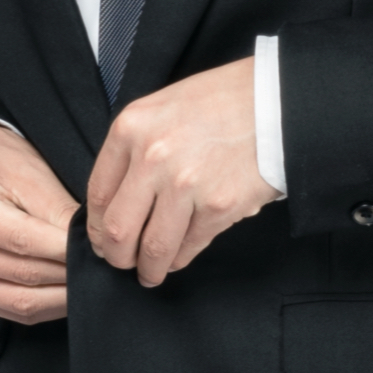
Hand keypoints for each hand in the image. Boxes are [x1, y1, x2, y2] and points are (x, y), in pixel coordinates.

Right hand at [0, 123, 78, 323]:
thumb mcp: (25, 170)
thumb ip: (56, 209)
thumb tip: (88, 243)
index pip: (22, 240)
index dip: (64, 249)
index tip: (95, 249)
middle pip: (22, 274)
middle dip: (67, 273)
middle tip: (99, 267)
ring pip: (17, 301)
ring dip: (59, 297)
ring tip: (88, 283)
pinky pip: (8, 309)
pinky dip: (42, 306)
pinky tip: (64, 294)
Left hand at [87, 57, 276, 287]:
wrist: (275, 101)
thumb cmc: (221, 100)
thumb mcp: (163, 108)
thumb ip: (136, 147)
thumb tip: (118, 199)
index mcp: (132, 127)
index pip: (98, 194)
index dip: (98, 227)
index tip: (103, 239)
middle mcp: (153, 156)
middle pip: (118, 230)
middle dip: (117, 257)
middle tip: (123, 262)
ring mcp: (185, 184)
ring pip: (152, 249)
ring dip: (148, 268)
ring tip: (150, 271)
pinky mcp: (218, 206)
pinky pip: (188, 248)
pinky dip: (179, 259)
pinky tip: (177, 258)